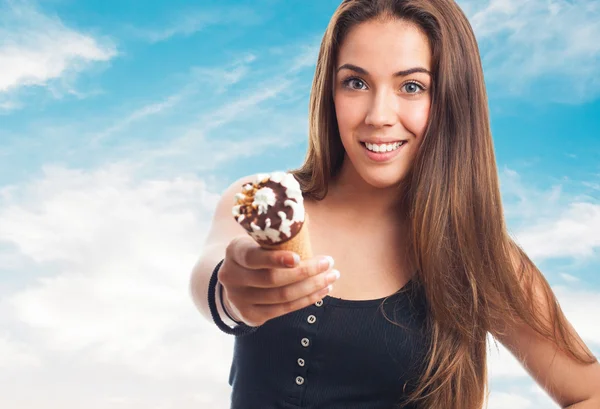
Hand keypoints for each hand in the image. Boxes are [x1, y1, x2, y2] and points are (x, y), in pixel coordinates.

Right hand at [218, 235, 339, 326]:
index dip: (276, 259)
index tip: (299, 257)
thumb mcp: (257, 241)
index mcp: (234, 252)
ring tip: (331, 277)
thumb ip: (276, 233)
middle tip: (329, 262)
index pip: (253, 257)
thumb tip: (303, 216)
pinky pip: (284, 310)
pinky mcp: (250, 315)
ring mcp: (239, 299)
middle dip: (306, 272)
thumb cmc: (257, 255)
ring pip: (282, 296)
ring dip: (312, 287)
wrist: (235, 284)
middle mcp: (232, 276)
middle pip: (272, 279)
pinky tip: (322, 291)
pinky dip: (306, 300)